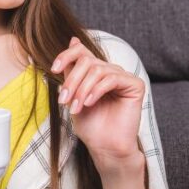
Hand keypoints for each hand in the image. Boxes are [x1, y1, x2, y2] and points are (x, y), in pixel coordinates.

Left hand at [51, 37, 144, 174]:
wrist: (106, 148)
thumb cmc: (91, 127)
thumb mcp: (74, 94)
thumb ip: (72, 71)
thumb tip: (73, 40)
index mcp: (97, 72)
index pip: (82, 51)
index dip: (66, 55)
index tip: (53, 69)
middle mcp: (111, 71)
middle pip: (87, 60)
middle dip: (72, 80)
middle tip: (64, 100)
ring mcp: (124, 78)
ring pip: (98, 69)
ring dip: (82, 89)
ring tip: (75, 107)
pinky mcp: (135, 86)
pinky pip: (112, 78)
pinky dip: (97, 90)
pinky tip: (90, 103)